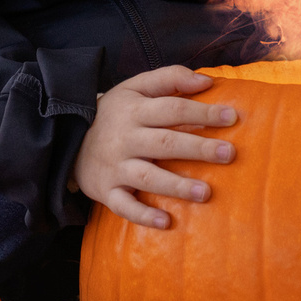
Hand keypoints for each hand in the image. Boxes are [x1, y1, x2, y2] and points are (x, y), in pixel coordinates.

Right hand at [71, 66, 238, 228]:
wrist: (68, 140)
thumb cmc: (114, 113)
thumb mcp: (135, 87)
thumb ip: (169, 78)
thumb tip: (207, 81)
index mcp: (135, 111)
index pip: (173, 109)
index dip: (202, 112)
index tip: (232, 117)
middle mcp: (126, 139)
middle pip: (165, 142)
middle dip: (198, 148)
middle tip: (229, 154)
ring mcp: (116, 167)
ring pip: (148, 177)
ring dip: (177, 186)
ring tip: (206, 193)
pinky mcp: (106, 191)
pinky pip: (124, 206)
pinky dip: (144, 216)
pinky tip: (166, 222)